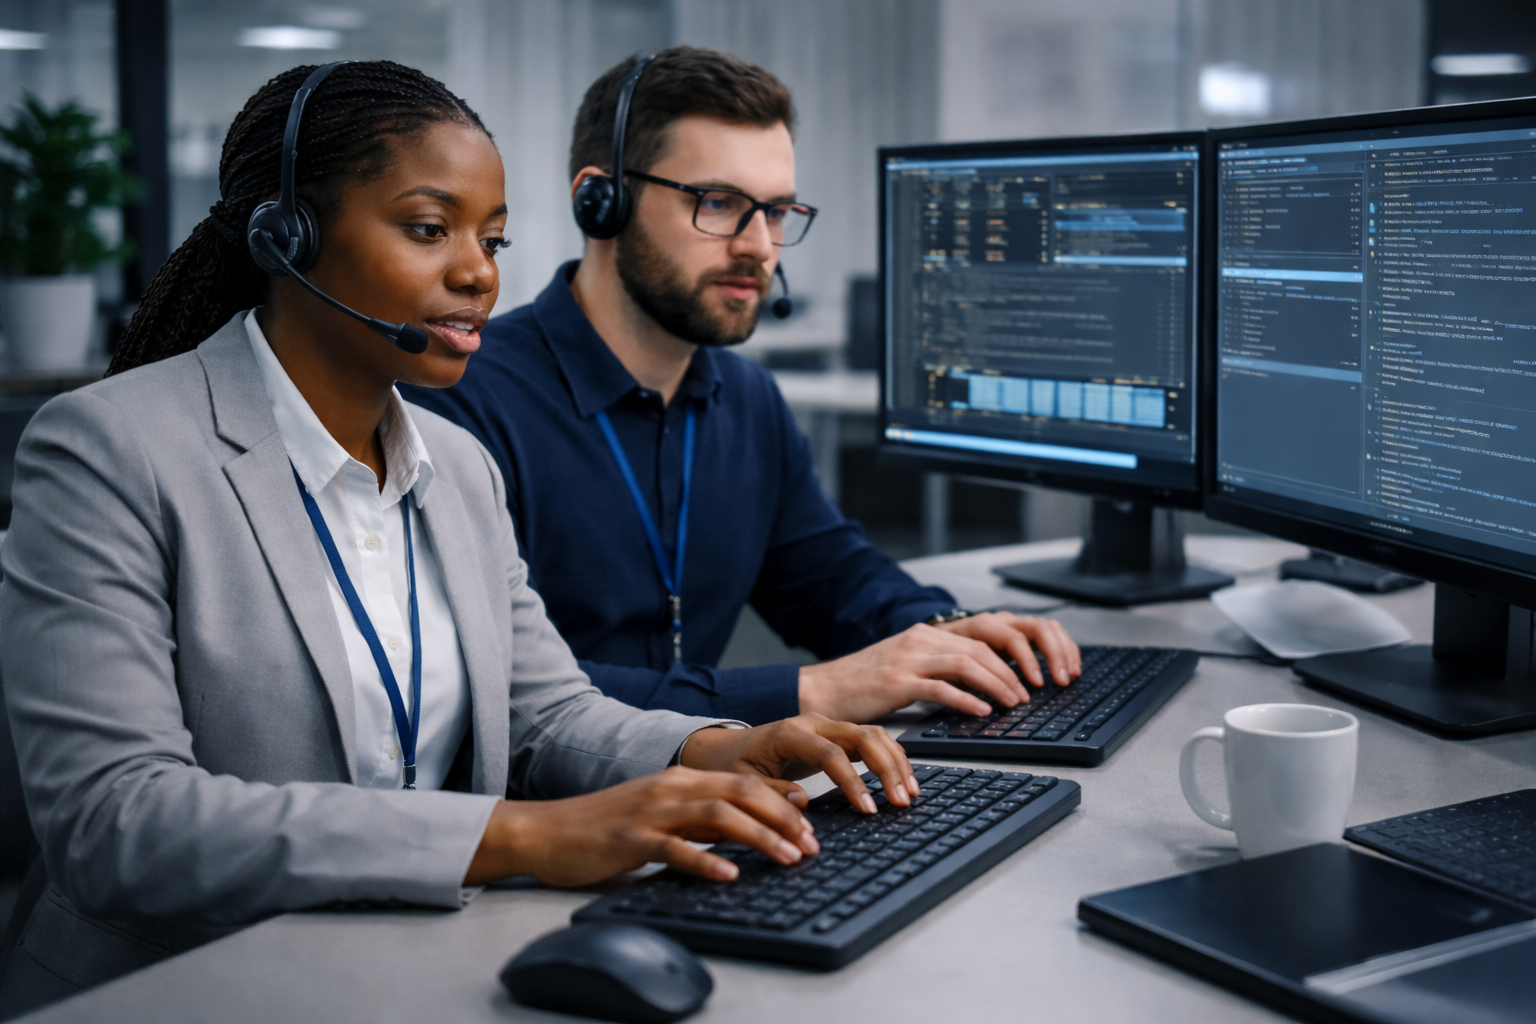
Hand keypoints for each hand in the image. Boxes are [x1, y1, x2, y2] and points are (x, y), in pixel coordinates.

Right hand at [464, 767, 819, 887]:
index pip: (745, 782)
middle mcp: (671, 787)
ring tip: (787, 858)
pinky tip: (730, 875)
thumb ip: (700, 819)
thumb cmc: (605, 828)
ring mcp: (651, 811)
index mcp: (681, 779)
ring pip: (718, 815)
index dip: (783, 802)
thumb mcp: (661, 815)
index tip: (811, 825)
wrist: (546, 831)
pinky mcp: (631, 839)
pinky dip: (707, 861)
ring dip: (760, 836)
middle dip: (784, 818)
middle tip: (811, 845)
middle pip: (742, 793)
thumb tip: (748, 832)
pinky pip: (676, 848)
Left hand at [681, 712, 915, 812]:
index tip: (868, 809)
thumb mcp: (741, 784)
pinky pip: (871, 741)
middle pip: (861, 735)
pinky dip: (890, 758)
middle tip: (900, 801)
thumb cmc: (732, 765)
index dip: (853, 781)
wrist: (724, 748)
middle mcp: (812, 723)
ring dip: (895, 762)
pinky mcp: (836, 736)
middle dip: (886, 768)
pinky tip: (902, 780)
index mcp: (788, 732)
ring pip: (872, 734)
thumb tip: (803, 803)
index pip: (830, 753)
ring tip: (909, 794)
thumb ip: (771, 793)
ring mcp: (826, 727)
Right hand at [799, 622, 1034, 721]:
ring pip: (966, 663)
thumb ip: (936, 668)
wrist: (821, 691)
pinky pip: (941, 688)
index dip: (1008, 654)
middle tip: (1028, 693)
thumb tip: (976, 685)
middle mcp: (918, 640)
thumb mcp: (904, 667)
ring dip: (996, 684)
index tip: (1025, 675)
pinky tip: (982, 712)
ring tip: (1014, 702)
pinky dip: (967, 699)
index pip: (979, 635)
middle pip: (979, 647)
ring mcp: (907, 659)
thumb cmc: (861, 685)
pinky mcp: (896, 682)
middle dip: (1011, 670)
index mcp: (923, 634)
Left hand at [934, 611, 1079, 688]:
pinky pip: (1054, 633)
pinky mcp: (1026, 630)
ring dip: (1064, 651)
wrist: (940, 636)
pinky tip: (1072, 668)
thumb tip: (984, 701)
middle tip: (1061, 681)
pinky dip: (1066, 649)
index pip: (1014, 638)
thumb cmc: (946, 653)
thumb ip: (965, 677)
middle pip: (1038, 628)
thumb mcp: (950, 664)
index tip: (1037, 684)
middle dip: (1054, 655)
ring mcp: (1016, 623)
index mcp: (983, 625)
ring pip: (1050, 627)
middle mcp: (1003, 620)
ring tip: (1071, 675)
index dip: (1028, 661)